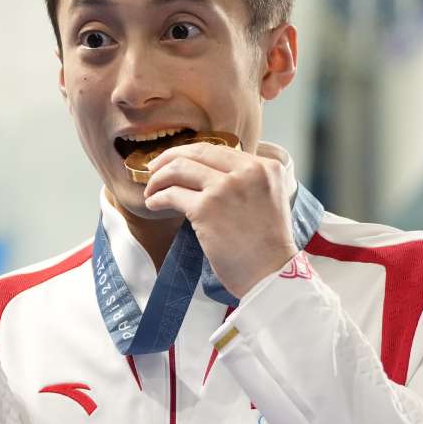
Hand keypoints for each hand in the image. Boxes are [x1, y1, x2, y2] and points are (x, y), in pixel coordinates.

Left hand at [142, 143, 295, 296]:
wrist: (270, 274)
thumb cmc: (266, 245)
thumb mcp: (267, 198)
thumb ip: (245, 181)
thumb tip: (206, 172)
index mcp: (265, 167)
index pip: (218, 149)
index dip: (191, 153)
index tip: (175, 160)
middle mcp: (247, 171)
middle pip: (197, 152)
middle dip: (169, 157)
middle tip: (153, 168)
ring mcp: (225, 188)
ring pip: (180, 168)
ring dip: (159, 178)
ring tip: (152, 190)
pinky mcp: (206, 208)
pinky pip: (171, 194)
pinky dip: (157, 197)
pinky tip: (153, 204)